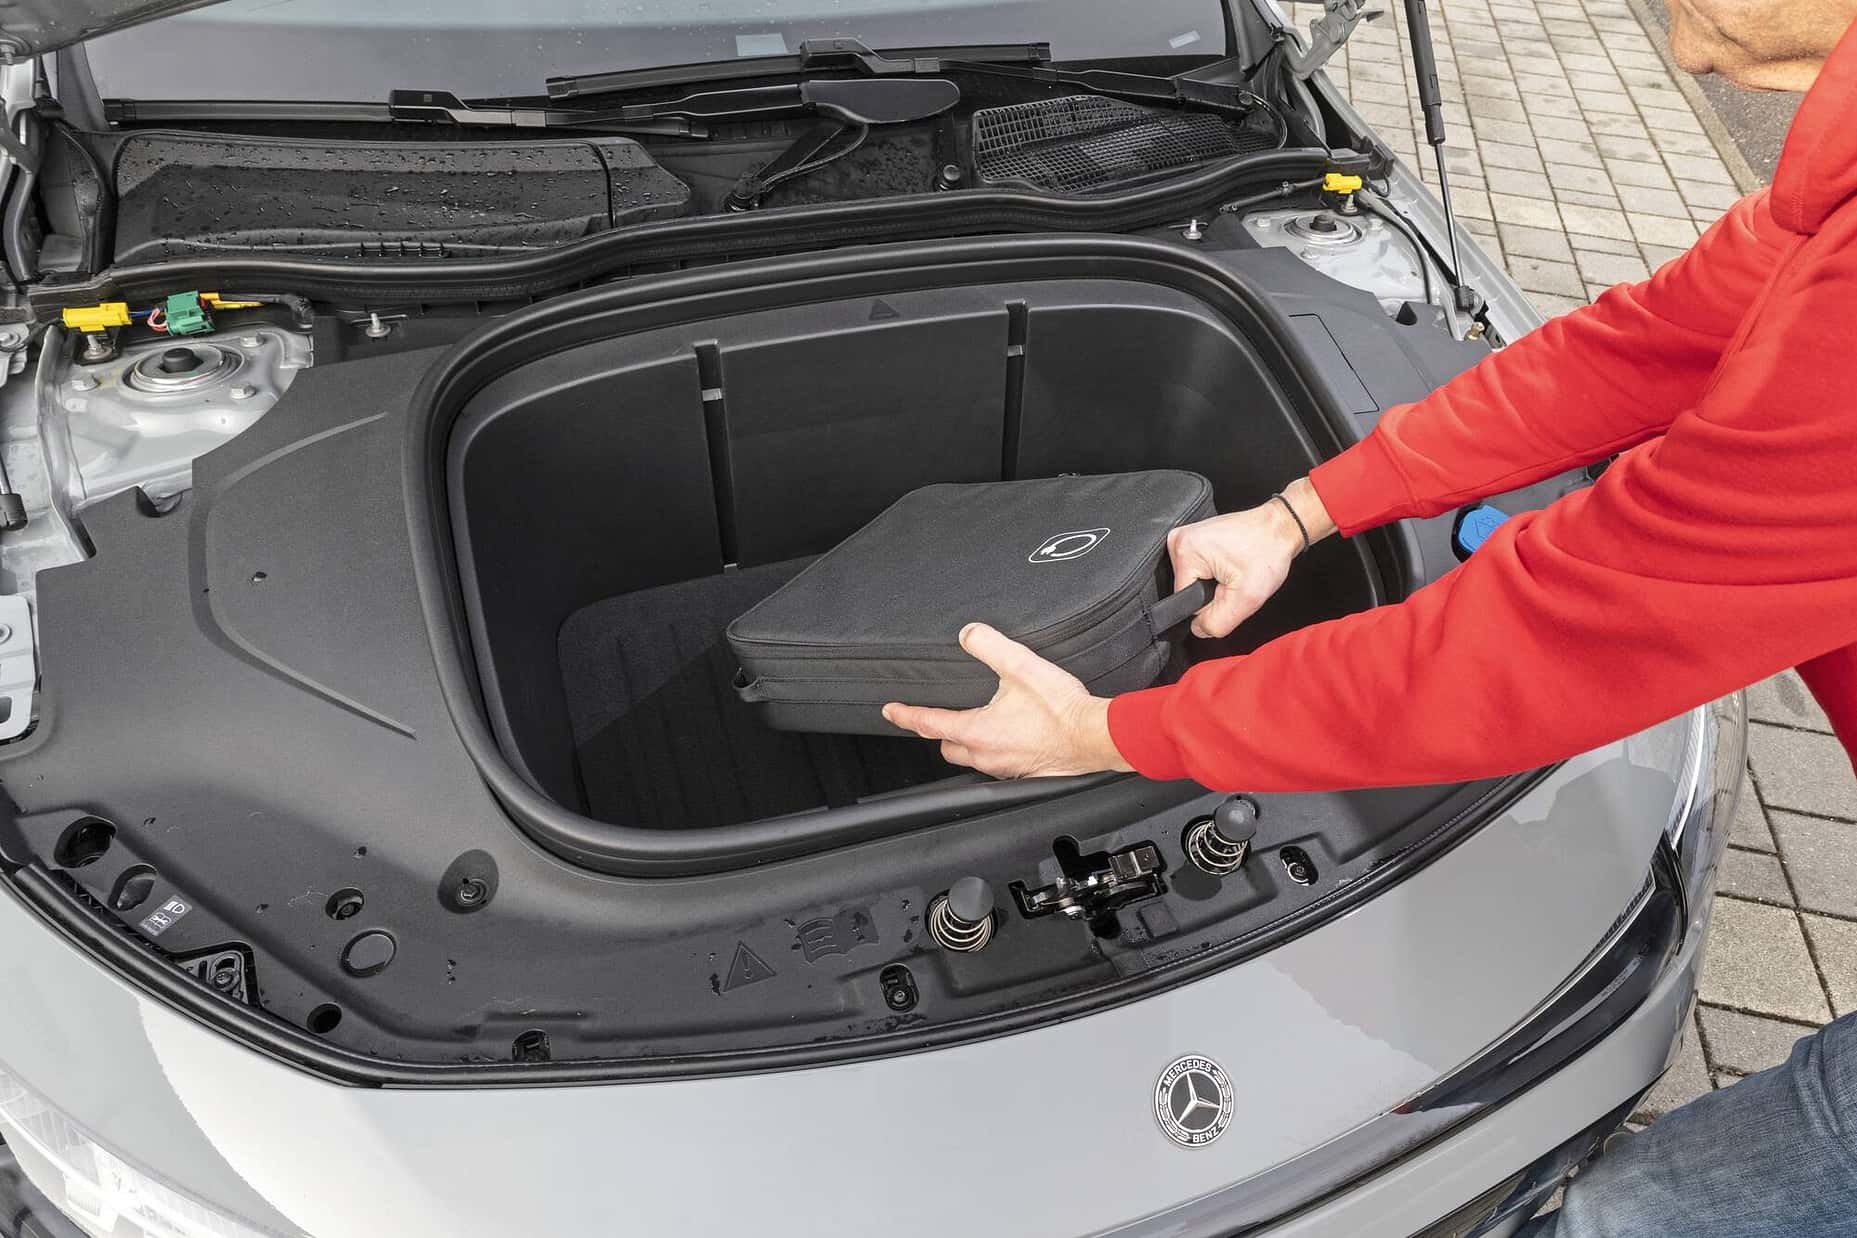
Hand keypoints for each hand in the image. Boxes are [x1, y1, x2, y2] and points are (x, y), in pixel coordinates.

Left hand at [881, 623, 1131, 778]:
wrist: (1096, 736)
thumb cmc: (1062, 709)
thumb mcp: (1021, 666)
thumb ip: (989, 646)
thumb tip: (969, 634)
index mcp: (977, 731)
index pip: (929, 723)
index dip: (906, 715)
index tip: (891, 710)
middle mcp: (987, 755)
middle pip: (946, 747)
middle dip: (938, 732)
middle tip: (938, 717)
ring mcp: (1006, 767)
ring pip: (971, 759)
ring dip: (967, 743)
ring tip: (976, 724)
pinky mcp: (1025, 773)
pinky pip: (997, 764)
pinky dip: (994, 750)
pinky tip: (1009, 737)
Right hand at [1168, 477, 1334, 638]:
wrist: (1280, 528)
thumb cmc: (1268, 552)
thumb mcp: (1247, 598)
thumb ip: (1217, 622)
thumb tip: (1198, 629)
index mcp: (1185, 551)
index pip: (1184, 600)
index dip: (1210, 604)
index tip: (1230, 588)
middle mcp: (1177, 540)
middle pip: (1186, 590)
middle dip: (1211, 593)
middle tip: (1234, 579)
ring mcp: (1183, 537)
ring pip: (1191, 582)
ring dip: (1212, 584)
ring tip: (1233, 570)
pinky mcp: (1192, 539)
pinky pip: (1195, 570)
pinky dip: (1212, 573)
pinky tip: (1228, 563)